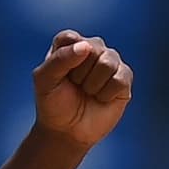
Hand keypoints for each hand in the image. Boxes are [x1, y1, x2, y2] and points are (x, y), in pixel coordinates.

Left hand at [33, 30, 133, 147]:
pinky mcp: (124, 78)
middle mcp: (92, 48)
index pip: (70, 38)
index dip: (64, 59)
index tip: (58, 75)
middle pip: (91, 48)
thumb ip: (59, 59)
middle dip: (78, 74)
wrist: (67, 131)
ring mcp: (110, 62)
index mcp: (69, 44)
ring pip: (107, 63)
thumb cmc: (53, 103)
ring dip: (92, 84)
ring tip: (87, 92)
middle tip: (74, 86)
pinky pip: (120, 79)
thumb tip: (86, 46)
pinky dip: (106, 94)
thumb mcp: (45, 81)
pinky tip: (100, 98)